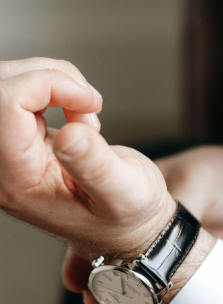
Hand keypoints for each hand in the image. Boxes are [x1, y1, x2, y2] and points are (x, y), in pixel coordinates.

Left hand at [0, 55, 177, 283]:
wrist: (128, 226)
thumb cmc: (127, 217)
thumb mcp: (124, 194)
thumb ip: (95, 167)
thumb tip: (69, 135)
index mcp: (18, 182)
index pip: (6, 106)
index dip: (48, 85)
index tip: (89, 102)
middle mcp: (3, 166)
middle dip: (47, 77)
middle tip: (88, 102)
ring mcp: (8, 150)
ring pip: (7, 83)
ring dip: (51, 79)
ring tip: (85, 109)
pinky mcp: (19, 137)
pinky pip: (20, 92)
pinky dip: (52, 86)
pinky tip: (75, 112)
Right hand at [63, 142, 222, 303]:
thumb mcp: (200, 177)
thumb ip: (179, 201)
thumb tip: (158, 231)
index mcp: (133, 201)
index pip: (97, 228)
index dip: (83, 253)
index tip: (79, 278)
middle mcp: (139, 233)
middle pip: (106, 265)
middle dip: (98, 289)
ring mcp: (160, 259)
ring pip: (129, 288)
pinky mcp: (182, 280)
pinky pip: (160, 302)